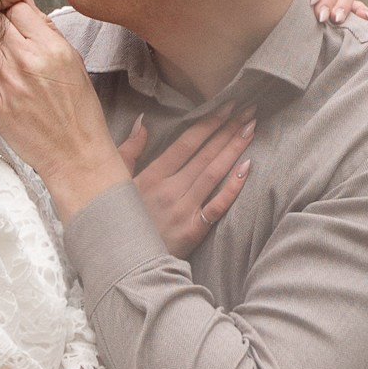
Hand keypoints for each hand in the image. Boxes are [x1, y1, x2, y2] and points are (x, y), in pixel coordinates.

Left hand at [0, 0, 129, 221]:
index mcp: (51, 47)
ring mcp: (9, 84)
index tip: (8, 15)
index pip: (17, 8)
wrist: (76, 153)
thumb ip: (48, 32)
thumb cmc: (78, 111)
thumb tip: (26, 6)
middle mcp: (28, 61)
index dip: (9, 8)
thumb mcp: (73, 61)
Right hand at [120, 108, 253, 250]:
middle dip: (229, 129)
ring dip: (234, 149)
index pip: (186, 142)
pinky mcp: (193, 231)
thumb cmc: (117, 221)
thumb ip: (128, 150)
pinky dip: (232, 187)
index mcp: (152, 175)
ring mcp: (183, 210)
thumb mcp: (115, 182)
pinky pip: (217, 207)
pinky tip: (247, 168)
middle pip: (205, 154)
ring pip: (213, 174)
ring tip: (252, 129)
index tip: (227, 105)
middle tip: (249, 110)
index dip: (209, 122)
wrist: (121, 263)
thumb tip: (143, 121)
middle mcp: (169, 189)